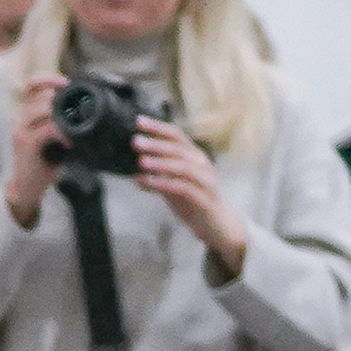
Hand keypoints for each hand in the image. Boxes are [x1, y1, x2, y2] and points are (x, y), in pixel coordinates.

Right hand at [6, 74, 65, 228]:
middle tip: (78, 111)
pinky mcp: (26, 143)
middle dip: (62, 100)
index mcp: (25, 112)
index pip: (32, 84)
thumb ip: (60, 120)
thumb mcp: (50, 136)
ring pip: (44, 108)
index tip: (66, 83)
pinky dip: (62, 132)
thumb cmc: (42, 161)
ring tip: (75, 126)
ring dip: (63, 115)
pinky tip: (70, 141)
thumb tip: (82, 110)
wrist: (26, 187)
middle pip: (41, 94)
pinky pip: (47, 128)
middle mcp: (19, 117)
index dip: (49, 79)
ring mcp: (21, 129)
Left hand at [133, 118, 245, 275]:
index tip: (138, 121)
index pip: (177, 135)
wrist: (216, 228)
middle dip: (156, 143)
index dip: (158, 127)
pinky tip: (147, 183)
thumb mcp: (173, 186)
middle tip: (135, 141)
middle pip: (179, 148)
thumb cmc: (194, 204)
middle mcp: (202, 164)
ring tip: (140, 162)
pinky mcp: (205, 198)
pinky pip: (183, 187)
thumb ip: (158, 176)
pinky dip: (163, 183)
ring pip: (183, 166)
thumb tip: (134, 170)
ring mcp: (205, 181)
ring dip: (160, 162)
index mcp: (194, 157)